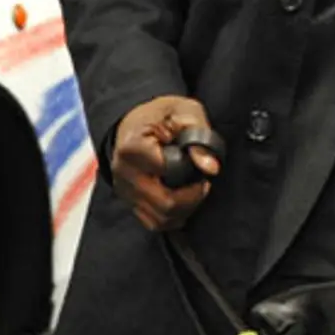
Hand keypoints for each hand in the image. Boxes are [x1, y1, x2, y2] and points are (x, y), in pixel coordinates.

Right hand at [111, 95, 221, 231]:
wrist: (135, 120)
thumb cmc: (161, 115)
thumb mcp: (184, 112)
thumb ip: (199, 135)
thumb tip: (211, 168)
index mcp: (132, 148)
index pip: (166, 173)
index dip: (191, 173)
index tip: (201, 166)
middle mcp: (123, 173)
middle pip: (164, 203)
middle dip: (192, 197)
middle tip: (202, 183)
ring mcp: (124, 190)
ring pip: (160, 219)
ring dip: (184, 210)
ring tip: (192, 190)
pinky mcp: (129, 202)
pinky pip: (154, 223)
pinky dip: (173, 217)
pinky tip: (182, 201)